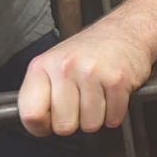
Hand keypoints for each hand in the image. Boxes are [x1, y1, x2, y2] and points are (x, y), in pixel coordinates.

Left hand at [18, 26, 153, 136]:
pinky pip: (113, 118)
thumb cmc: (90, 50)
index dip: (40, 126)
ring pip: (90, 125)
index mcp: (42, 66)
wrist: (126, 30)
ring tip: (98, 97)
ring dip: (97, 118)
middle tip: (80, 104)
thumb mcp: (54, 63)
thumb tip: (37, 124)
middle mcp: (65, 68)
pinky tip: (112, 96)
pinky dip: (115, 114)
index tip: (49, 123)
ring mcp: (91, 73)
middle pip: (63, 125)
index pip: (30, 114)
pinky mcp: (117, 81)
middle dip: (75, 121)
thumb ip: (41, 92)